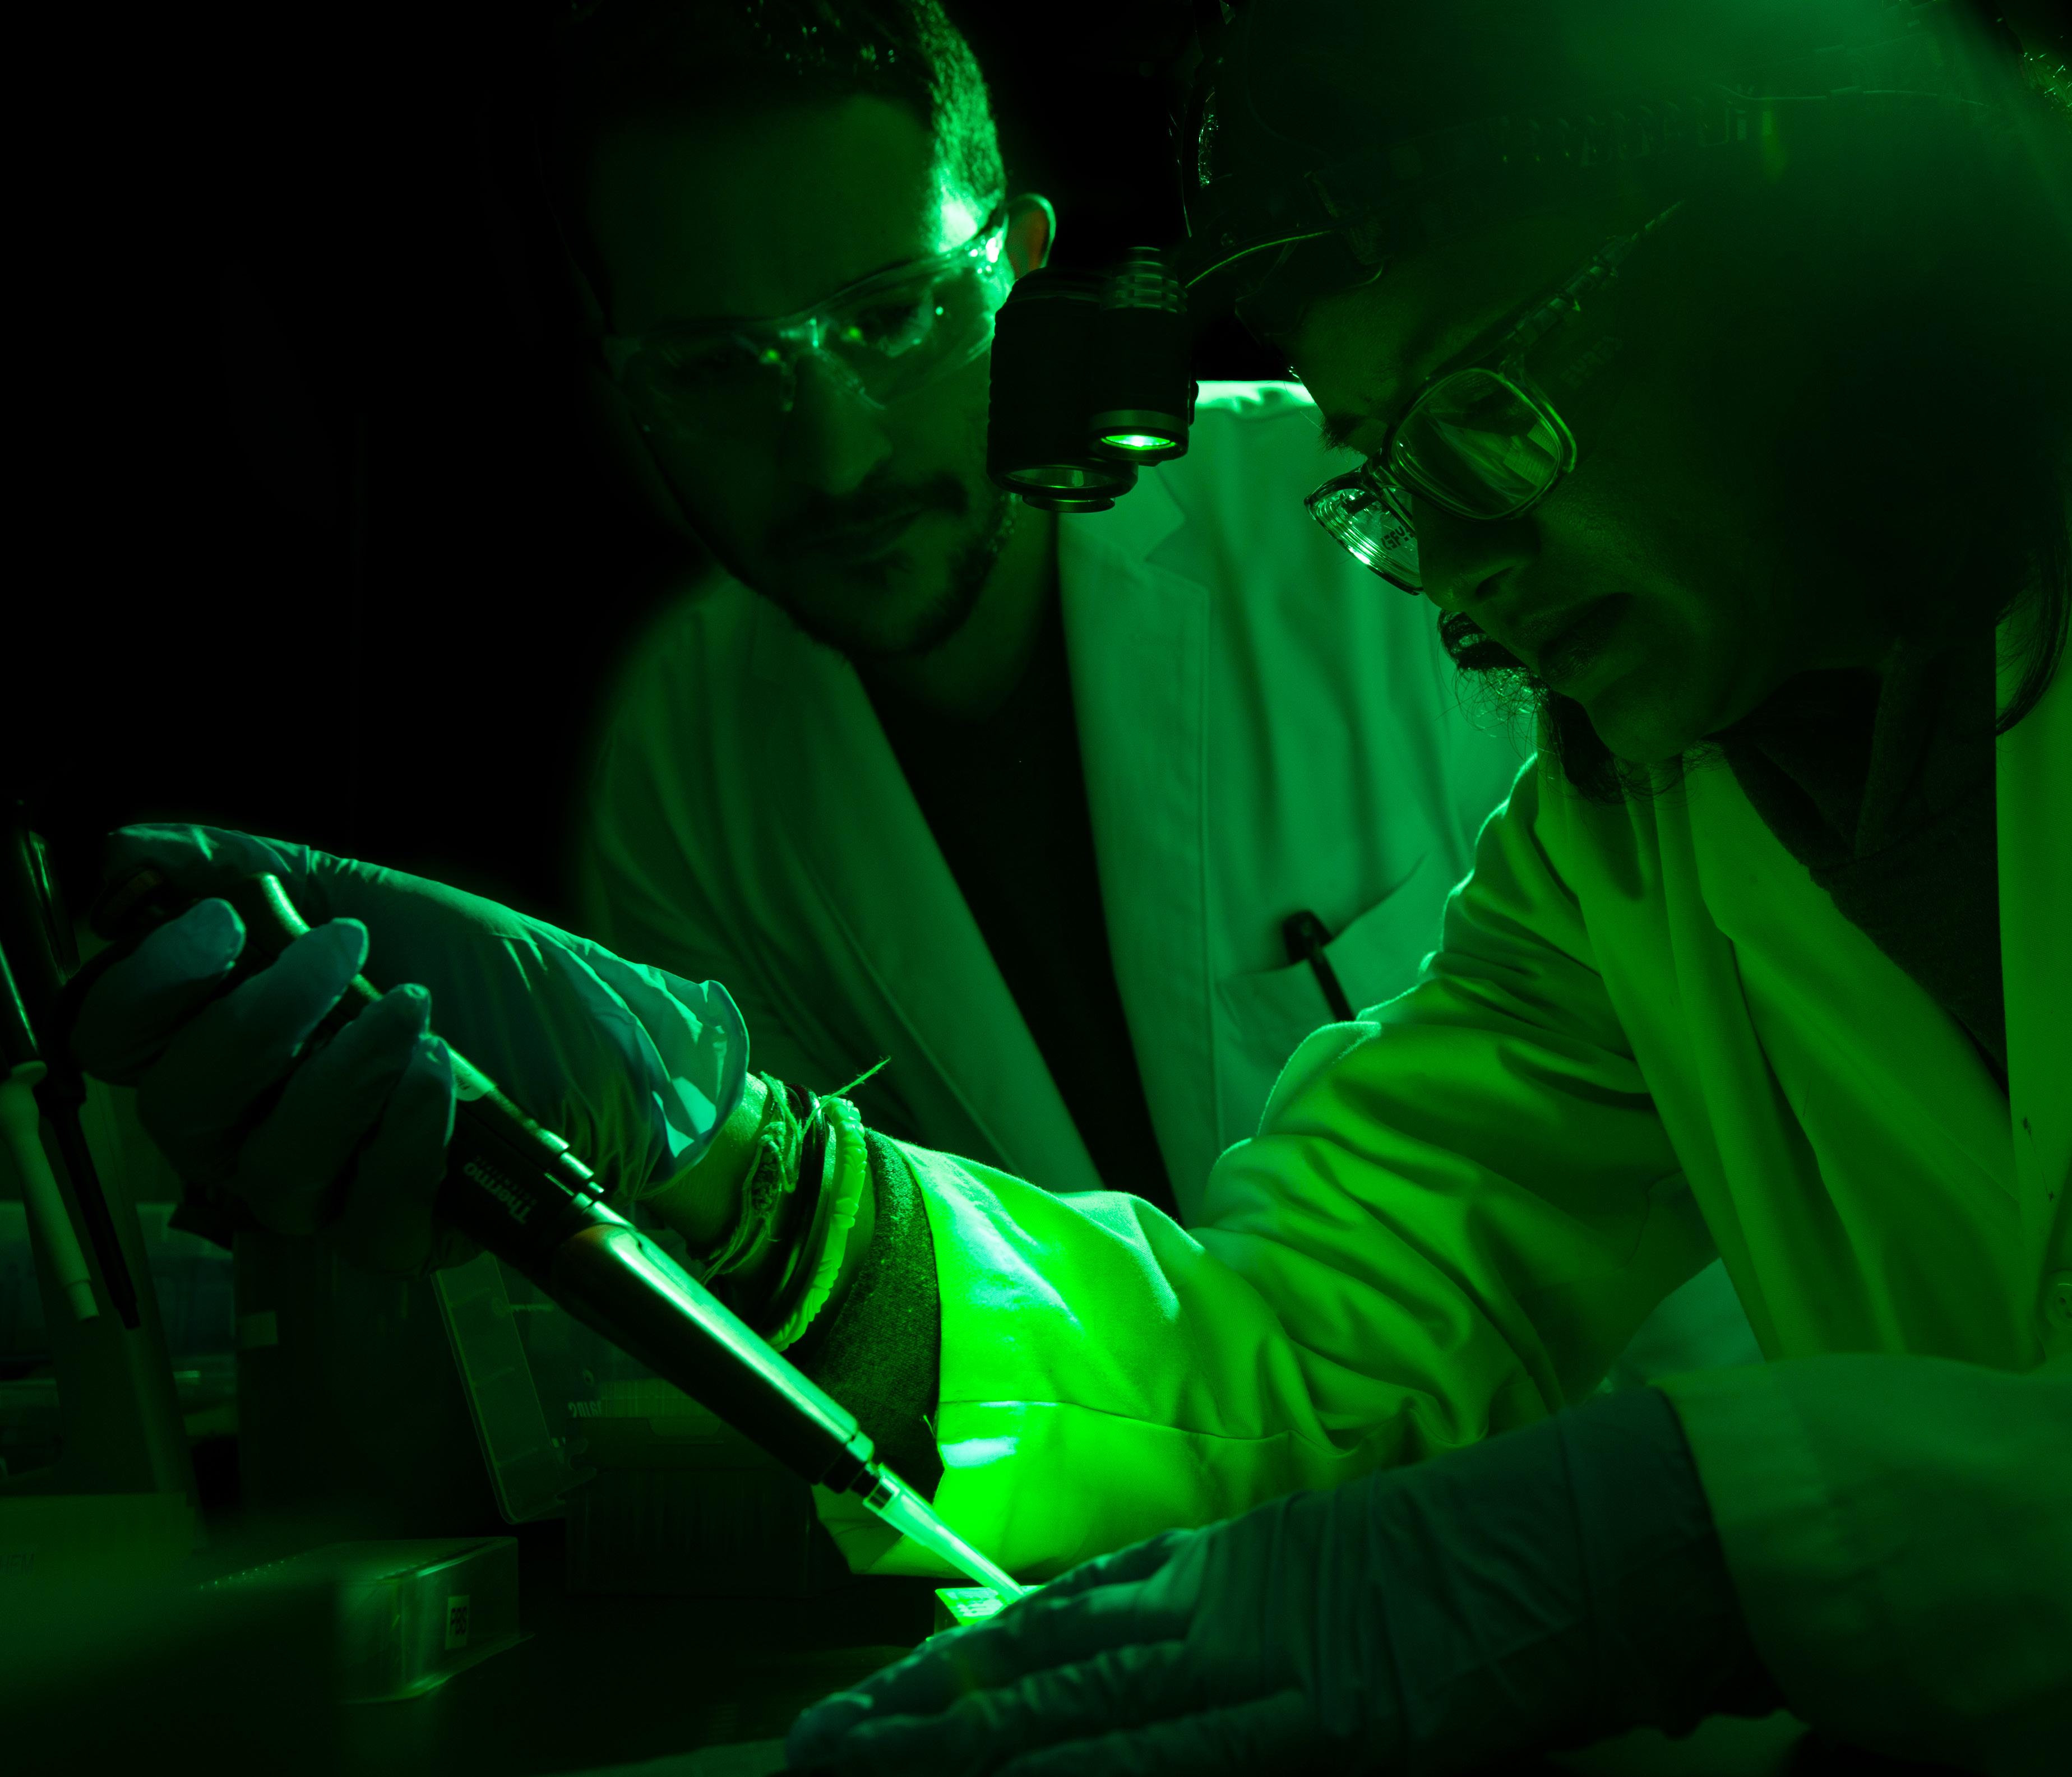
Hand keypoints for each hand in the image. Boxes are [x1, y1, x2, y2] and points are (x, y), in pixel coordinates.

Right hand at [68, 823, 749, 1277]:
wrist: (609, 1036)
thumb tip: (124, 852)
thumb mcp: (373, 896)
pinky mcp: (399, 1233)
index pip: (117, 1036)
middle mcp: (256, 1123)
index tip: (225, 924)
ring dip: (343, 1077)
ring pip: (271, 1168)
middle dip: (259, 1021)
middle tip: (345, 956)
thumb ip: (249, 872)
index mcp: (230, 1038)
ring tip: (417, 1014)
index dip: (148, 983)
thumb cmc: (489, 970)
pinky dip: (403, 1138)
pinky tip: (444, 1078)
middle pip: (181, 1110)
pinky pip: (365, 1216)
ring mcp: (325, 1187)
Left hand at [786, 1388, 1775, 1773]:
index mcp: (1224, 1560)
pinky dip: (1074, 1769)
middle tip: (816, 1740)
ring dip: (955, 1738)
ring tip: (854, 1761)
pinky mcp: (1316, 1712)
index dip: (964, 1654)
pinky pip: (1163, 1753)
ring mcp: (1255, 1652)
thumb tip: (1172, 1648)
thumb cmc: (1487, 1554)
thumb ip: (1251, 1610)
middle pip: (1035, 1653)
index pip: (1061, 1612)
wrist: (1587, 1530)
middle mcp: (1213, 1595)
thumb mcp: (1348, 1574)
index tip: (885, 1689)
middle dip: (919, 1705)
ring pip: (1068, 1701)